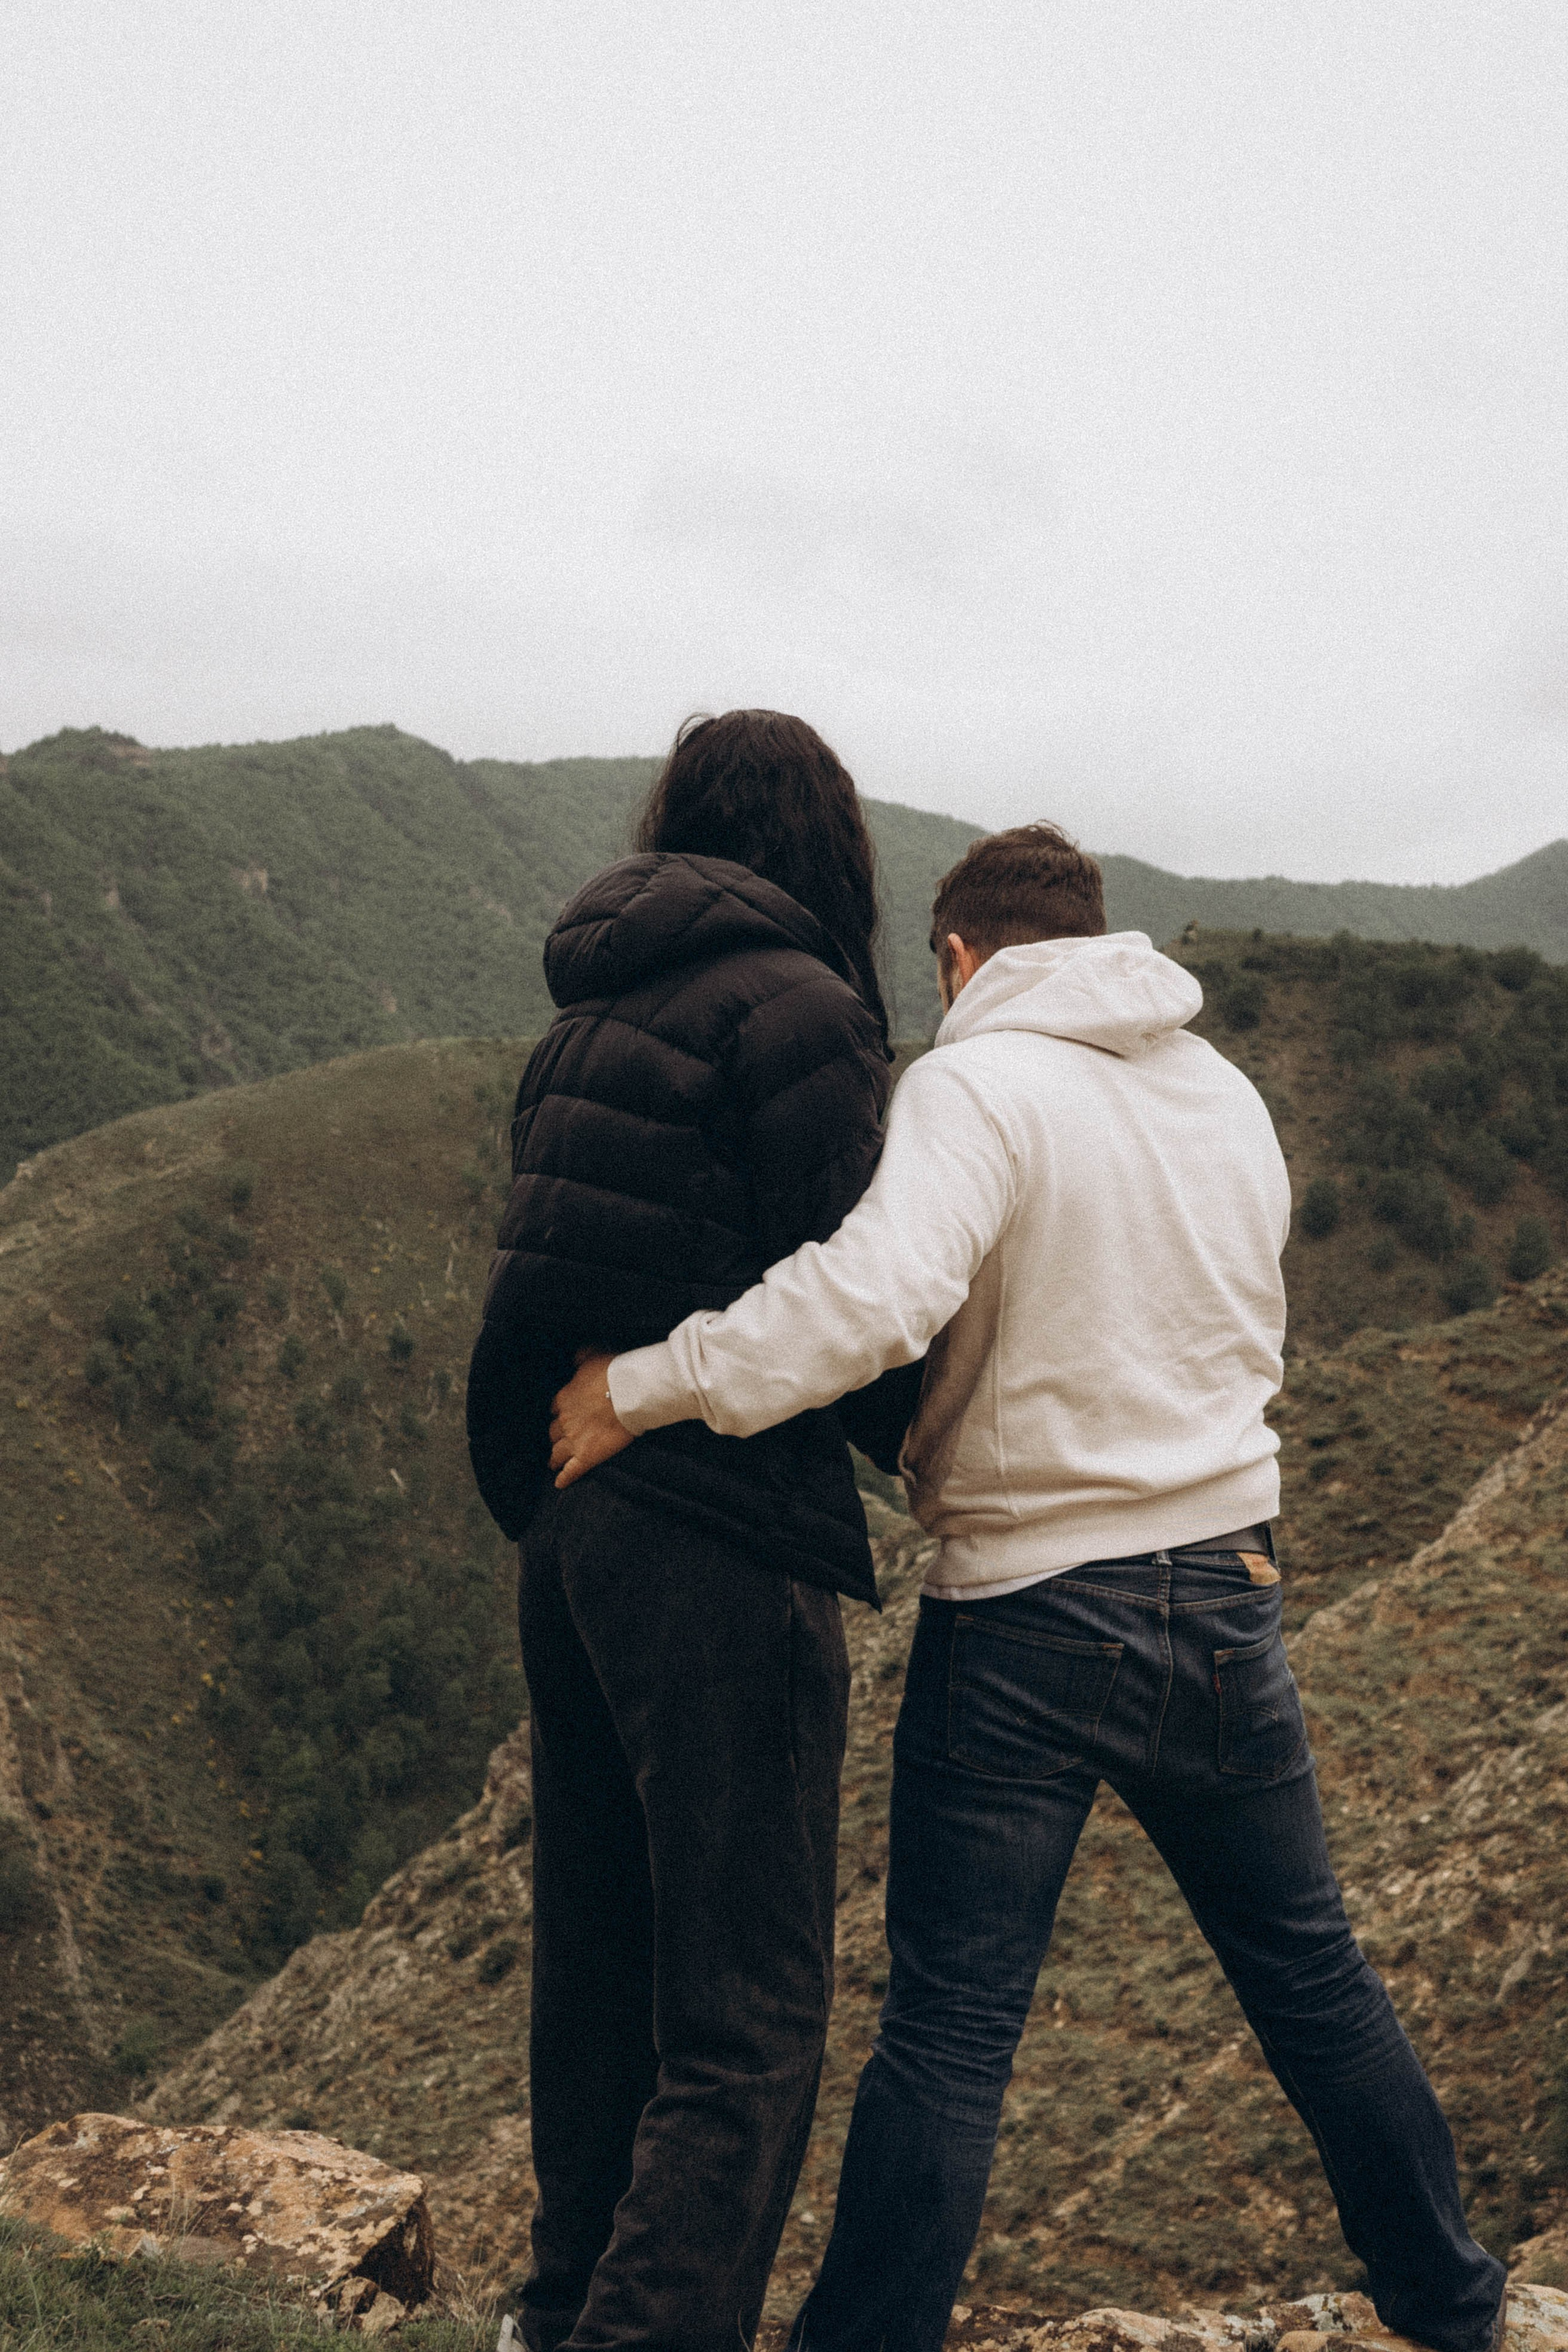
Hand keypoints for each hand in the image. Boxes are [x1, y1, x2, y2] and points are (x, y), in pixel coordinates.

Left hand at [548, 1351, 633, 1488]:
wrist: (630, 1391)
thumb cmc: (613, 1371)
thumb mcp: (593, 1355)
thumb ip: (581, 1356)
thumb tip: (575, 1356)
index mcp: (564, 1398)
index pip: (555, 1408)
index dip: (559, 1412)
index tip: (563, 1414)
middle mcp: (565, 1420)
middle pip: (553, 1432)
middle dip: (555, 1435)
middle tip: (558, 1439)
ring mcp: (575, 1440)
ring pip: (557, 1453)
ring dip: (554, 1458)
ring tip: (552, 1462)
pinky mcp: (587, 1456)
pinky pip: (571, 1471)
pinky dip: (564, 1478)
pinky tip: (559, 1483)